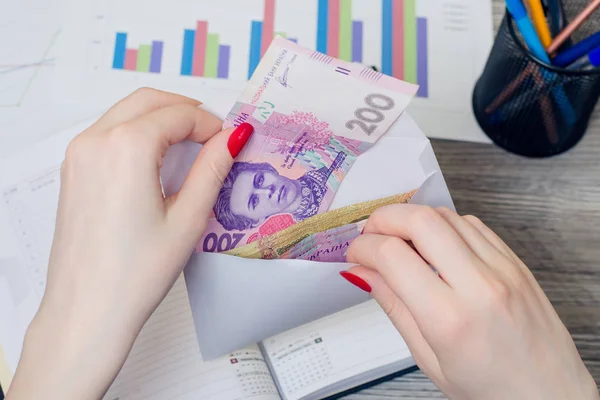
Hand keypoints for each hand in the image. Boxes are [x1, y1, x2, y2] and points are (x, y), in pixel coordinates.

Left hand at [7, 88, 253, 399]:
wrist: (87, 311)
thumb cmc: (138, 272)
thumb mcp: (188, 218)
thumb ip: (213, 168)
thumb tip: (235, 136)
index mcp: (126, 147)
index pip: (178, 115)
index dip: (210, 124)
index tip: (230, 141)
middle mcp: (95, 140)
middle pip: (147, 101)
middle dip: (185, 110)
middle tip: (214, 134)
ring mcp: (77, 155)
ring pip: (125, 113)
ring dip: (159, 119)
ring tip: (190, 147)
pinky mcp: (72, 171)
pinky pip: (108, 133)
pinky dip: (136, 133)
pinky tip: (157, 161)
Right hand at [345, 205, 598, 399]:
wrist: (550, 396)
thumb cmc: (494, 390)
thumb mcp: (429, 359)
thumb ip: (394, 307)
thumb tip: (363, 273)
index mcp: (450, 319)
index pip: (392, 256)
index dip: (363, 247)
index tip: (355, 253)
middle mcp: (480, 286)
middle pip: (421, 220)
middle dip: (384, 218)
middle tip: (371, 234)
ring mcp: (503, 270)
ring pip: (447, 215)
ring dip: (413, 218)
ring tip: (400, 239)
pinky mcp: (516, 262)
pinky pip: (473, 224)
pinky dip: (444, 224)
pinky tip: (434, 243)